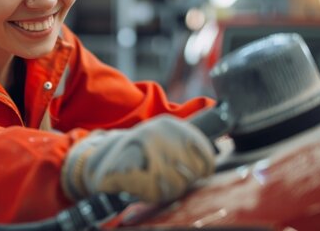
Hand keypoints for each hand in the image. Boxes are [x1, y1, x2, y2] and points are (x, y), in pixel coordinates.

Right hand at [61, 115, 214, 203]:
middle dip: (178, 184)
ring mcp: (141, 147)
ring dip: (161, 190)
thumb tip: (222, 151)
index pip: (206, 159)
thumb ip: (190, 148)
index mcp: (172, 125)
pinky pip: (151, 192)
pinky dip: (144, 193)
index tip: (188, 174)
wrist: (97, 160)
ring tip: (147, 181)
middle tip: (160, 178)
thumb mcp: (165, 143)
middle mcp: (158, 132)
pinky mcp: (127, 165)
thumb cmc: (137, 156)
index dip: (201, 173)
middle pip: (191, 175)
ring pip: (172, 186)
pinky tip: (136, 185)